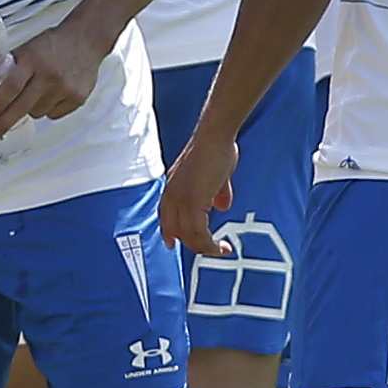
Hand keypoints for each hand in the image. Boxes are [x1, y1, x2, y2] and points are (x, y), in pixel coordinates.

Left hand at [0, 15, 113, 139]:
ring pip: (37, 113)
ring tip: (35, 94)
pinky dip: (48, 109)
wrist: (86, 39)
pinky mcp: (77, 98)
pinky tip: (51, 95)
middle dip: (4, 122)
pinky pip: (53, 114)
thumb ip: (10, 64)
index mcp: (34, 59)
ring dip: (30, 109)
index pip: (12, 85)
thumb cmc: (54, 43)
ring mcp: (65, 89)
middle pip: (23, 106)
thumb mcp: (28, 47)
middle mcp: (50, 75)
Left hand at [158, 134, 238, 256]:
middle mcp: (172, 196)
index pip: (165, 216)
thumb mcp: (214, 176)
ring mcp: (181, 199)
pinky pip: (199, 233)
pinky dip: (210, 244)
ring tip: (220, 249)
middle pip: (176, 231)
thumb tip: (222, 206)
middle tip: (211, 249)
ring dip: (205, 247)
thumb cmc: (215, 150)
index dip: (168, 232)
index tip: (172, 243)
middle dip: (193, 244)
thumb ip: (216, 193)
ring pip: (188, 236)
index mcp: (172, 188)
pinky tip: (220, 246)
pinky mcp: (193, 202)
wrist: (214, 138)